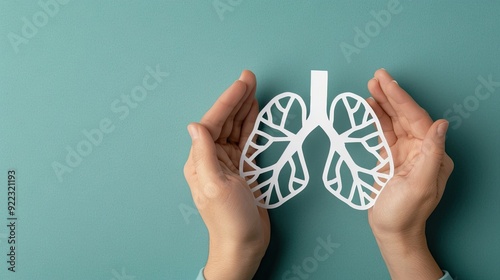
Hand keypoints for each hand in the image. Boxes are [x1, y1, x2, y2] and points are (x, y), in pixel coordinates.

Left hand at [184, 70, 269, 279]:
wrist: (244, 245)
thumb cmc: (229, 220)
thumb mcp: (215, 186)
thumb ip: (205, 154)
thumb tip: (195, 125)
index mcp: (201, 161)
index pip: (214, 123)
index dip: (228, 101)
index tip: (242, 83)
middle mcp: (212, 159)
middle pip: (225, 122)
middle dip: (237, 99)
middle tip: (250, 78)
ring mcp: (228, 164)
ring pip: (236, 129)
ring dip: (244, 109)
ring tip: (253, 90)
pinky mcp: (242, 170)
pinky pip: (246, 142)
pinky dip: (252, 126)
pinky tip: (255, 113)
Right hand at [366, 69, 453, 279]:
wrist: (391, 230)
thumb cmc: (405, 213)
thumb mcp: (420, 185)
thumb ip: (431, 153)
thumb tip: (441, 124)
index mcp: (432, 154)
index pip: (417, 119)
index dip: (402, 99)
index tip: (388, 83)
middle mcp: (421, 150)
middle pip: (405, 115)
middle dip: (391, 95)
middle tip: (377, 76)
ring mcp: (406, 152)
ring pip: (394, 121)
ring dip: (383, 103)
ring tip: (371, 86)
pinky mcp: (391, 157)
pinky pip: (384, 132)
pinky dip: (377, 118)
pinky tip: (370, 106)